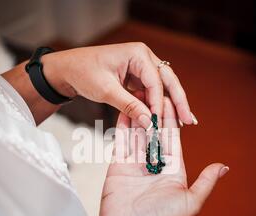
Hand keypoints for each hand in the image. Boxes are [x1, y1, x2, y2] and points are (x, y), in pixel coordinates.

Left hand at [42, 43, 195, 128]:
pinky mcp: (137, 78)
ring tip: (183, 123)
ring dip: (171, 105)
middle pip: (168, 81)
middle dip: (179, 101)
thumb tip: (149, 123)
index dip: (160, 102)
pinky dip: (158, 105)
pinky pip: (152, 92)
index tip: (160, 122)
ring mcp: (142, 68)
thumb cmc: (83, 72)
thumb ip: (129, 106)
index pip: (156, 80)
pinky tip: (166, 119)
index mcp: (138, 53)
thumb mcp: (106, 90)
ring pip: (163, 87)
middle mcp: (144, 58)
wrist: (67, 70)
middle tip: (189, 120)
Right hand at [97, 94, 228, 215]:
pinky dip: (123, 124)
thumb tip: (224, 166)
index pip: (172, 138)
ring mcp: (135, 162)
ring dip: (139, 113)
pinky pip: (121, 140)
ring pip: (138, 132)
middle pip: (155, 131)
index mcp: (172, 169)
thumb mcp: (191, 202)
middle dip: (155, 111)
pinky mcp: (118, 164)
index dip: (172, 119)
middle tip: (154, 89)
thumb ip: (206, 181)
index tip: (171, 100)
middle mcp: (153, 163)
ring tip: (139, 92)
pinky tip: (124, 108)